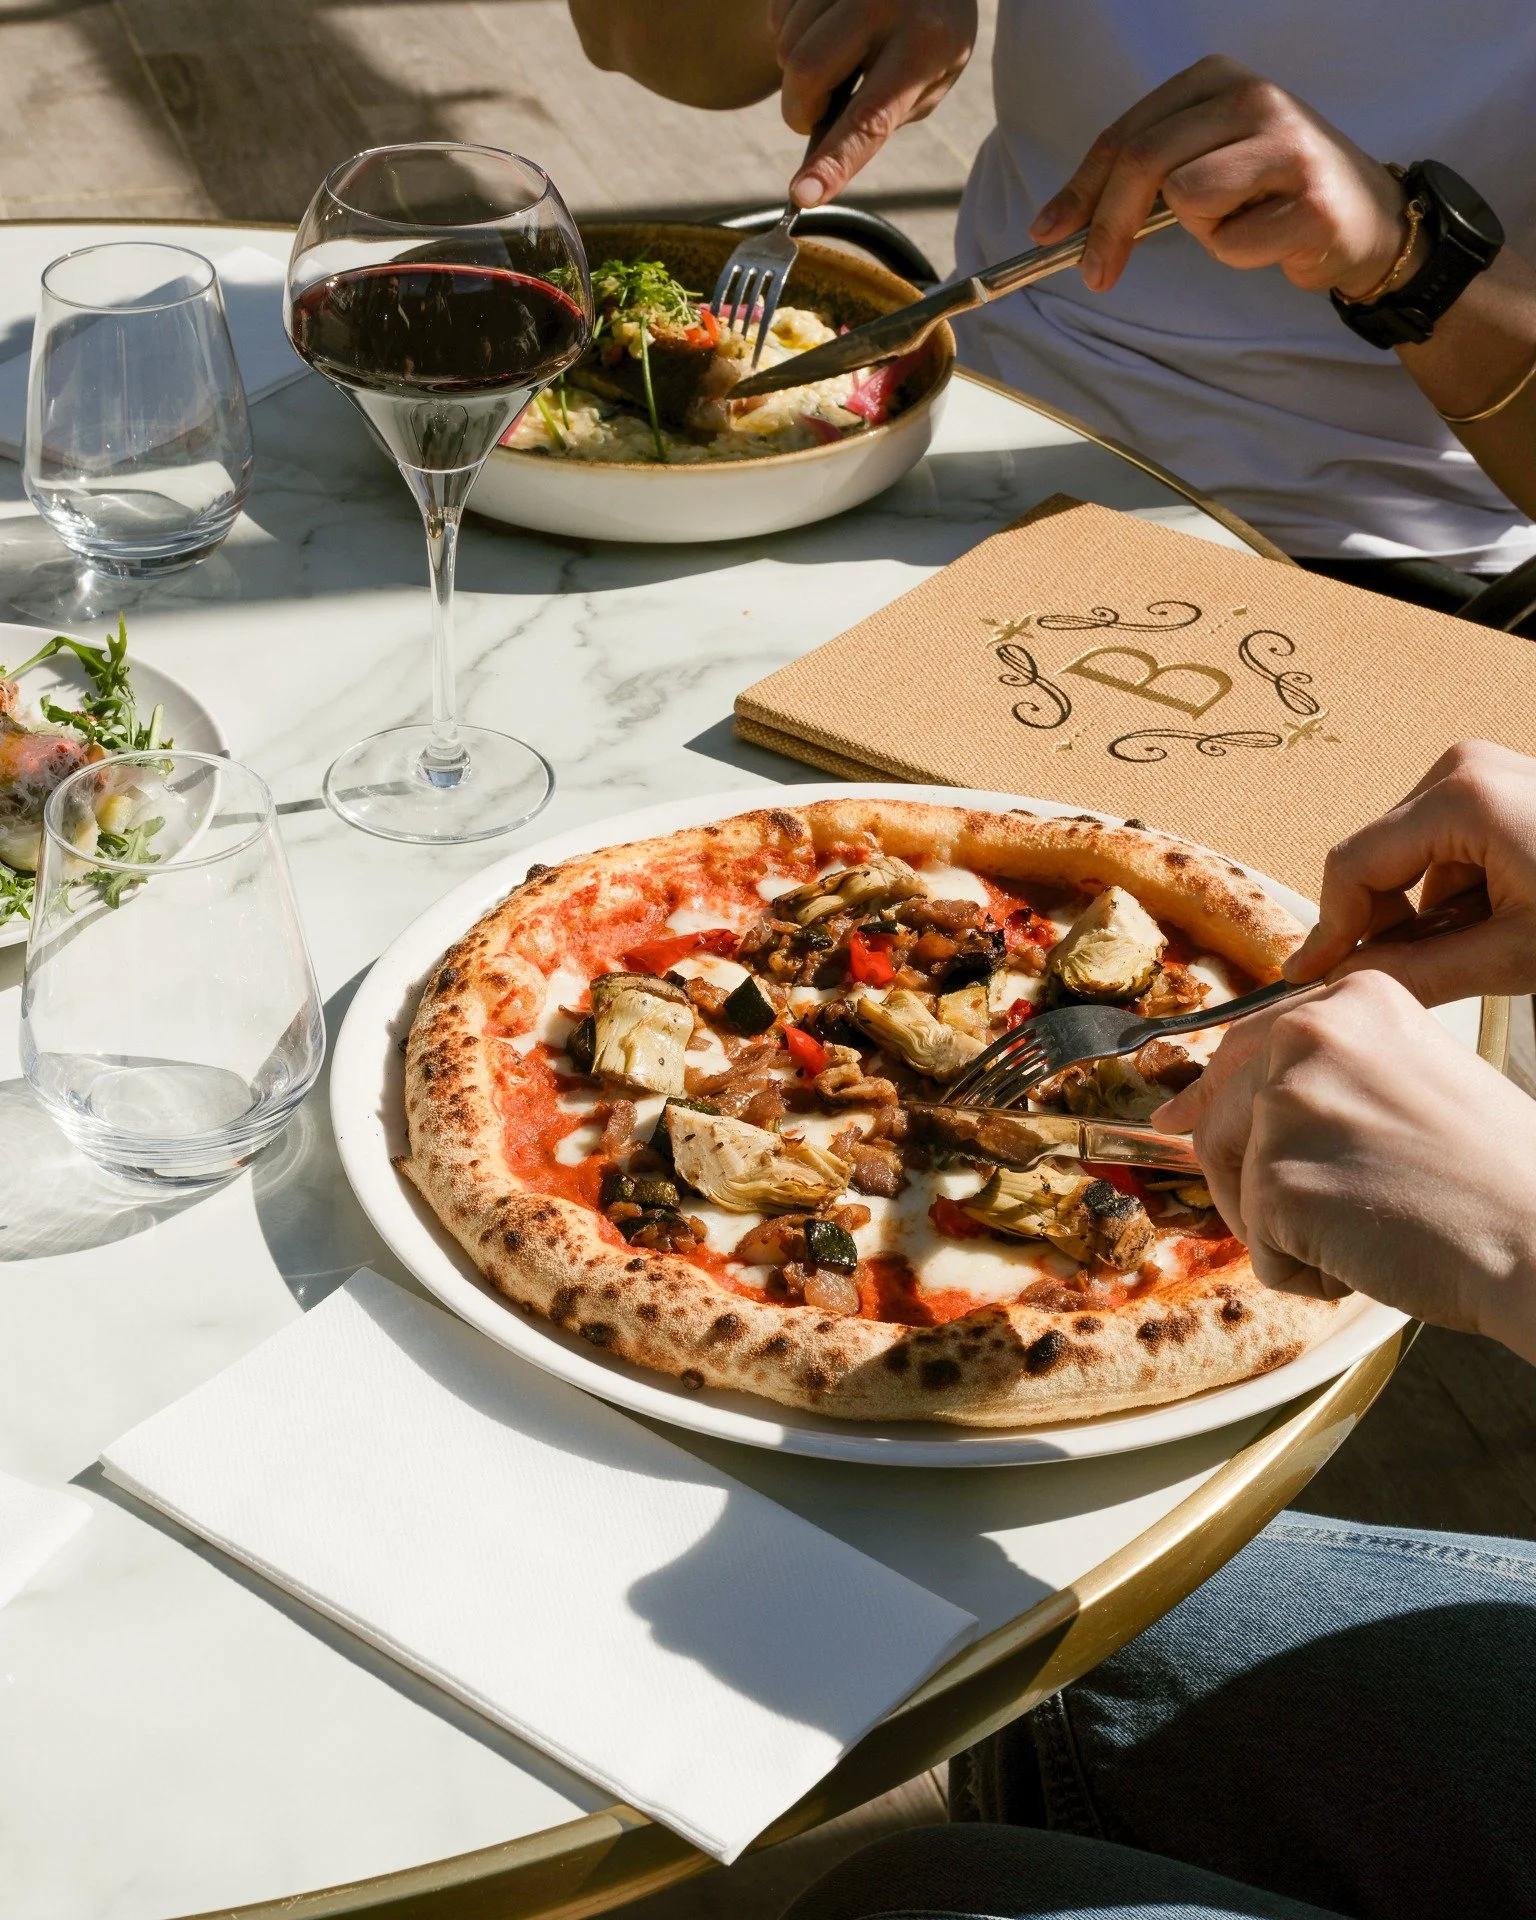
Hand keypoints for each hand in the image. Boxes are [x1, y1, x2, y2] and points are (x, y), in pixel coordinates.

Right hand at [770, 0, 977, 205]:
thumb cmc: (932, 33)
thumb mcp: (928, 80)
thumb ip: (879, 118)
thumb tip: (818, 160)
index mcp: (923, 45)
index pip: (869, 119)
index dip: (833, 161)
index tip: (802, 196)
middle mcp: (885, 0)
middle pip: (805, 71)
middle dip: (800, 108)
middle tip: (818, 112)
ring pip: (785, 43)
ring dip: (796, 68)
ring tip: (835, 55)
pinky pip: (777, 14)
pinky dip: (789, 32)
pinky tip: (823, 26)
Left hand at [1030, 53, 1412, 296]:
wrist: (1364, 216)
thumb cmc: (1271, 193)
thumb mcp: (1203, 164)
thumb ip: (1143, 178)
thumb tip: (1060, 222)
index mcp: (1217, 79)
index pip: (1126, 135)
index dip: (1080, 190)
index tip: (1047, 233)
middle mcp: (1253, 96)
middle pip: (1144, 162)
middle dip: (1107, 226)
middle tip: (1096, 275)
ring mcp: (1286, 141)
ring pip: (1188, 199)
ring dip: (1201, 232)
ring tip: (1242, 222)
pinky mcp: (1309, 195)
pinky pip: (1231, 242)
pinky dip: (1240, 254)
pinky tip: (1275, 237)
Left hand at [1155, 972, 1535, 1361]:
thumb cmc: (1495, 1173)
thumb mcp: (1413, 1077)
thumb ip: (1335, 1074)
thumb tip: (1249, 1102)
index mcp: (1349, 1000)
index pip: (1246, 1044)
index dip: (1211, 1093)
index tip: (1176, 1117)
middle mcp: (1308, 1037)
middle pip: (1220, 1116)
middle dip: (1249, 1177)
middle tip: (1303, 1218)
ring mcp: (1286, 1106)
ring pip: (1235, 1185)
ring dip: (1284, 1229)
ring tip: (1370, 1233)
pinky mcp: (1276, 1182)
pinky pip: (1259, 1250)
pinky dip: (1306, 1274)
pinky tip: (1373, 1261)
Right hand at [1286, 741, 1535, 1003]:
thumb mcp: (1517, 955)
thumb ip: (1419, 973)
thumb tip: (1345, 984)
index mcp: (1461, 798)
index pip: (1354, 866)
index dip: (1330, 929)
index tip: (1309, 978)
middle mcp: (1460, 770)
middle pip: (1377, 857)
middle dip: (1388, 920)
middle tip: (1418, 973)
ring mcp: (1481, 772)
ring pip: (1410, 856)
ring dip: (1427, 910)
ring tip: (1484, 946)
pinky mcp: (1498, 786)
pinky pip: (1445, 844)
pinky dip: (1457, 891)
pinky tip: (1500, 917)